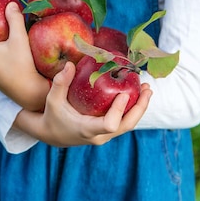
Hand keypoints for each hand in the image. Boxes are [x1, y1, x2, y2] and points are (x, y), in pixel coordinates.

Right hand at [13, 61, 152, 146]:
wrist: (52, 134)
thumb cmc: (52, 116)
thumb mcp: (53, 100)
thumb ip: (60, 83)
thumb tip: (69, 64)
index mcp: (87, 129)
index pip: (109, 124)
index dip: (119, 110)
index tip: (124, 94)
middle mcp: (99, 136)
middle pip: (126, 125)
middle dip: (139, 108)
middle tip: (147, 88)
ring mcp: (105, 136)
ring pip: (128, 125)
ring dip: (140, 108)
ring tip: (147, 89)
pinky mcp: (107, 132)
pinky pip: (124, 122)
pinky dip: (132, 109)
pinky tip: (137, 95)